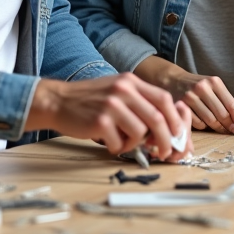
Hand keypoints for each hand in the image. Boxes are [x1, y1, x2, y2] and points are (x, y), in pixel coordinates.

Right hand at [25, 73, 192, 160]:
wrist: (57, 100)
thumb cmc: (90, 99)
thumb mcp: (116, 89)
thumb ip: (139, 102)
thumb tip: (164, 128)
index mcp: (131, 81)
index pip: (164, 99)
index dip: (174, 119)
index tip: (176, 134)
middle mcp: (123, 90)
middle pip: (157, 118)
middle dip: (166, 139)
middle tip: (165, 151)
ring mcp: (111, 105)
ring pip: (140, 132)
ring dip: (136, 144)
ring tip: (124, 143)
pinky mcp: (100, 121)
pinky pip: (120, 142)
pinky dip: (118, 148)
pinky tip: (110, 143)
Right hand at [134, 56, 233, 135]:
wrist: (172, 80)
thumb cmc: (197, 86)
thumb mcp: (213, 86)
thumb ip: (226, 99)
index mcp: (214, 82)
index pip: (232, 105)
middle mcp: (203, 88)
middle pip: (222, 114)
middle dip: (229, 126)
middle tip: (232, 132)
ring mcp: (190, 97)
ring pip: (210, 121)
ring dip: (216, 127)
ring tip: (217, 127)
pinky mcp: (181, 106)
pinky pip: (198, 123)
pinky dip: (202, 126)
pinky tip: (202, 122)